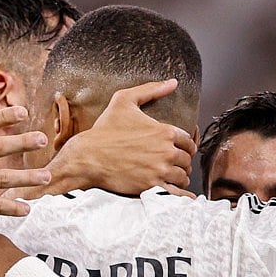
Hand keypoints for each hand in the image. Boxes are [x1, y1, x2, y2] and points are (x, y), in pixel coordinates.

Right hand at [55, 79, 196, 196]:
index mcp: (164, 131)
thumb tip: (172, 82)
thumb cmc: (104, 130)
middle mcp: (166, 151)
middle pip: (187, 160)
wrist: (87, 157)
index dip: (185, 146)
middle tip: (174, 164)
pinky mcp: (151, 187)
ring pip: (183, 176)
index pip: (188, 141)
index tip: (179, 149)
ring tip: (171, 176)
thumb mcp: (124, 100)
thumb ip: (150, 89)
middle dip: (182, 161)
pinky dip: (179, 193)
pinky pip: (175, 193)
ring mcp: (159, 171)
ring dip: (179, 176)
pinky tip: (178, 193)